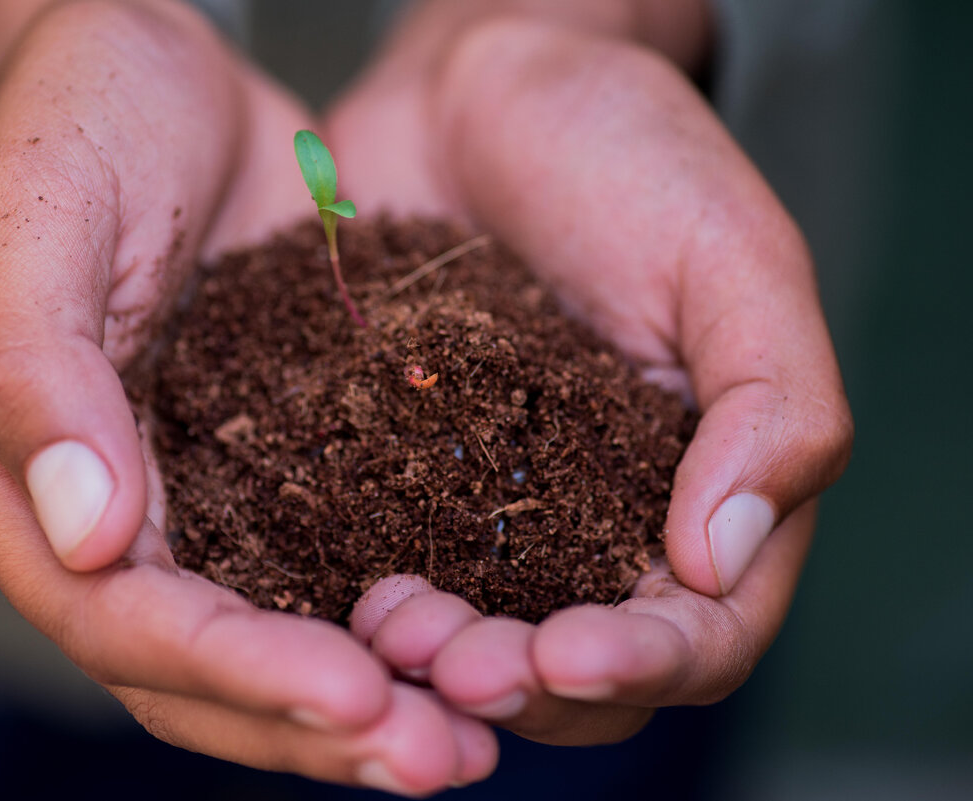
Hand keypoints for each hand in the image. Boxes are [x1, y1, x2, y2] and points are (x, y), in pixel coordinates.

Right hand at [0, 1, 495, 789]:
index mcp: (8, 473)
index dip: (231, 670)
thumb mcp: (38, 213)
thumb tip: (83, 535)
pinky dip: (375, 622)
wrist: (144, 64)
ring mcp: (173, 496)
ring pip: (257, 639)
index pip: (115, 617)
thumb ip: (36, 374)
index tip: (355, 698)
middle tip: (442, 761)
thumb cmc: (76, 114)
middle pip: (188, 667)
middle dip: (311, 724)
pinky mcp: (248, 462)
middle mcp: (87, 513)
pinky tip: (460, 648)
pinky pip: (309, 567)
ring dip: (355, 706)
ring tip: (469, 741)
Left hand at [326, 4, 851, 742]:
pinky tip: (314, 590)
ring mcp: (486, 507)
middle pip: (571, 667)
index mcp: (699, 493)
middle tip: (452, 667)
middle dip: (518, 686)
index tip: (571, 655)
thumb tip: (722, 559)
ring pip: (468, 635)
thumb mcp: (731, 258)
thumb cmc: (628, 155)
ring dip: (428, 663)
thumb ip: (770, 404)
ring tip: (383, 631)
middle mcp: (593, 524)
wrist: (483, 90)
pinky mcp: (391, 471)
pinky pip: (375, 557)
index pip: (698, 631)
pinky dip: (348, 595)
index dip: (642, 666)